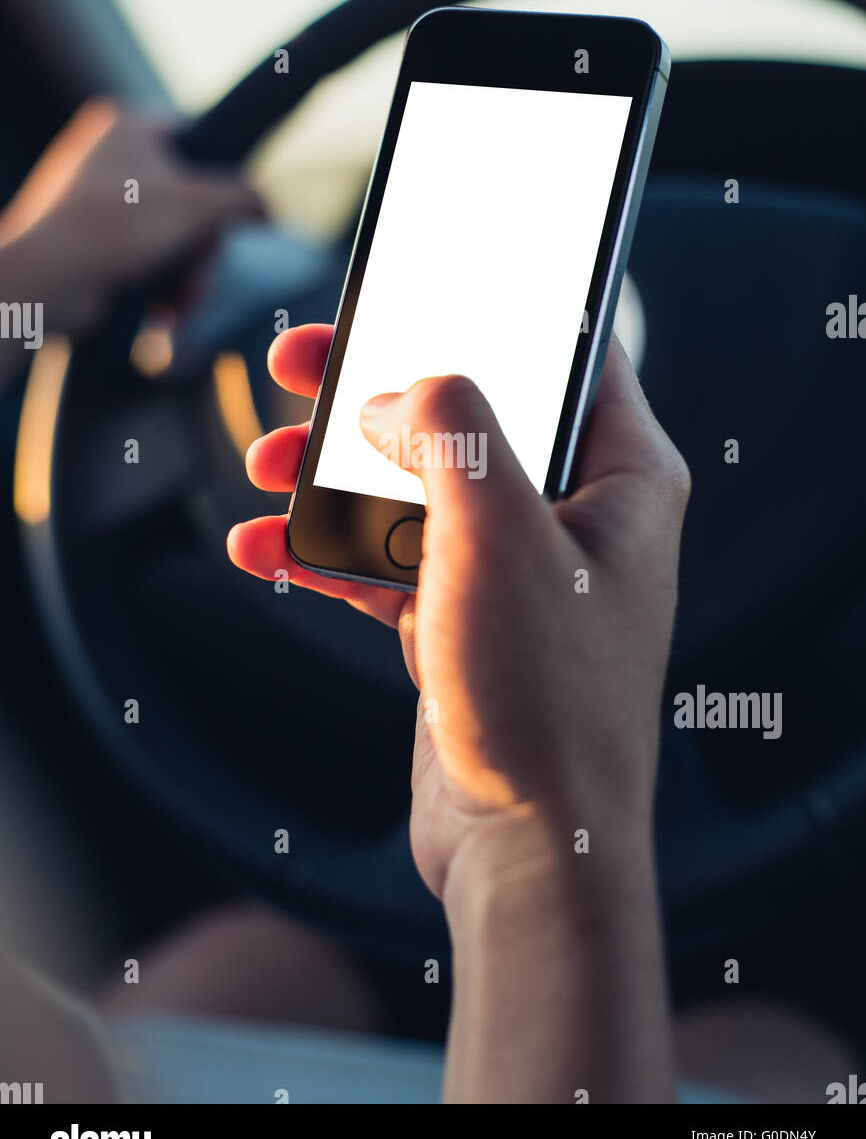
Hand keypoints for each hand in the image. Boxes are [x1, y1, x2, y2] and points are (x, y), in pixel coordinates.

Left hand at [0, 99, 263, 332]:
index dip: (219, 182)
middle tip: (200, 265)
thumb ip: (245, 196)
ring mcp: (98, 203)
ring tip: (184, 296)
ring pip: (172, 236)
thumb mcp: (199, 202)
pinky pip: (148, 260)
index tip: (226, 215)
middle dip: (203, 245)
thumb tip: (268, 209)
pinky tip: (167, 309)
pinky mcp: (95, 245)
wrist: (48, 281)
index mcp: (126, 125)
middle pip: (191, 198)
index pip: (198, 140)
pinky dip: (163, 286)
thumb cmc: (115, 227)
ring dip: (189, 273)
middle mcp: (108, 157)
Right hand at [228, 324, 688, 910]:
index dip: (490, 315)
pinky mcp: (462, 625)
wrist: (528, 848)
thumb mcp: (500, 533)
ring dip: (332, 476)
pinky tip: (262, 547)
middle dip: (374, 393)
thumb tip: (403, 386)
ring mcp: (513, 575)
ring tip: (264, 465)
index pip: (567, 358)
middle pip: (465, 418)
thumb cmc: (544, 696)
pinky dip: (325, 553)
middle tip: (299, 362)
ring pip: (413, 490)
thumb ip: (455, 430)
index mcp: (623, 479)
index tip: (414, 289)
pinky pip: (384, 565)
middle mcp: (574, 519)